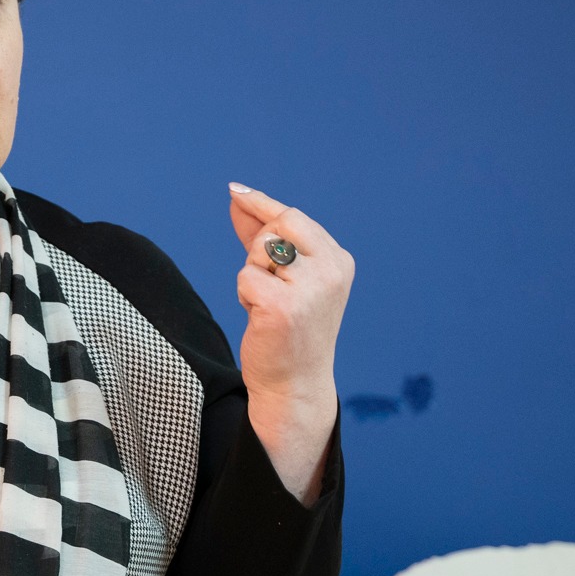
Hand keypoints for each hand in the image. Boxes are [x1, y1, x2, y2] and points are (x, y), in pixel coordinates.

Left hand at [228, 181, 353, 502]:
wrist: (294, 384)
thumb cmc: (289, 330)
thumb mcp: (284, 277)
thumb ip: (263, 236)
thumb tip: (237, 198)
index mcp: (339, 261)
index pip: (294, 218)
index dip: (262, 204)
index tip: (236, 191)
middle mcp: (331, 270)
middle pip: (276, 227)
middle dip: (259, 250)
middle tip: (268, 286)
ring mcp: (310, 288)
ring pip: (258, 252)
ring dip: (252, 277)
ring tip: (268, 306)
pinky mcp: (284, 307)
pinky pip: (245, 278)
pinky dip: (245, 296)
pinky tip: (261, 318)